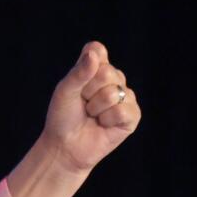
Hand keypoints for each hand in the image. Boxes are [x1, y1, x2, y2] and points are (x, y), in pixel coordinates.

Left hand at [39, 41, 141, 172]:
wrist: (65, 146)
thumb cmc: (63, 117)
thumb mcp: (65, 92)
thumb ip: (79, 72)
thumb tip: (94, 54)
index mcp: (97, 68)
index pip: (97, 50)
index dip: (85, 66)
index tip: (76, 83)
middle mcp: (114, 79)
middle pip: (106, 72)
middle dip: (88, 92)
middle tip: (83, 105)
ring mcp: (126, 96)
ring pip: (113, 93)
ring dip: (96, 109)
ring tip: (92, 116)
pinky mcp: (133, 115)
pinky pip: (122, 110)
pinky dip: (106, 120)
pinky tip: (103, 125)